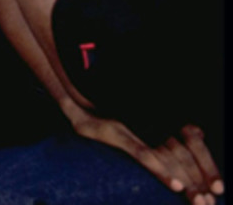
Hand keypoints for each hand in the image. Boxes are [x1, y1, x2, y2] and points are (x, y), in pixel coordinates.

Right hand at [61, 99, 223, 203]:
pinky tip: (174, 186)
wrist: (74, 99)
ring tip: (198, 201)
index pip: (194, 143)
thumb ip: (165, 130)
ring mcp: (135, 127)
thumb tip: (196, 137)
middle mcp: (152, 122)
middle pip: (185, 155)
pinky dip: (160, 171)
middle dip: (199, 181)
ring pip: (169, 158)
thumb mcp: (137, 124)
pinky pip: (144, 154)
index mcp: (161, 119)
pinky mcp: (117, 133)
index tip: (219, 189)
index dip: (208, 166)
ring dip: (186, 182)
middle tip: (209, 203)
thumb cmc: (105, 114)